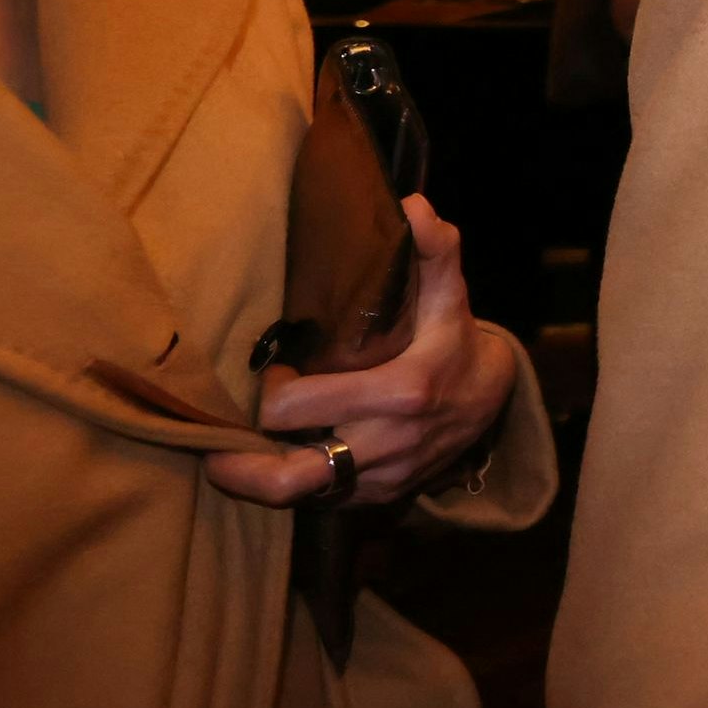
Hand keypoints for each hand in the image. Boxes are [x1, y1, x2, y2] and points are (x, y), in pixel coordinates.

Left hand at [208, 197, 520, 509]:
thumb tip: (413, 205)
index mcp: (397, 395)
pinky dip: (290, 483)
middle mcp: (385, 446)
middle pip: (284, 477)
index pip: (294, 406)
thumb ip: (433, 251)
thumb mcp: (448, 297)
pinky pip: (315, 502)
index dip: (270, 390)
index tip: (275, 371)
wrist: (491, 402)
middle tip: (216, 436)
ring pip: (293, 497)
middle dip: (237, 462)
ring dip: (255, 478)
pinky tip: (278, 459)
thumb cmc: (452, 342)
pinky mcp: (375, 499)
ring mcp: (379, 479)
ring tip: (228, 458)